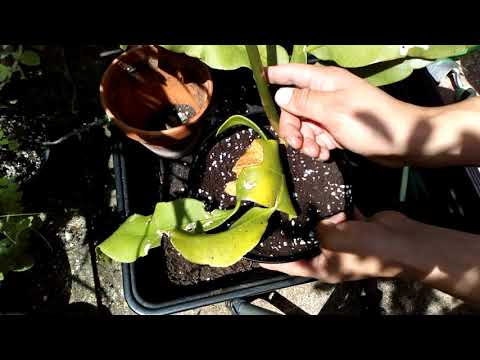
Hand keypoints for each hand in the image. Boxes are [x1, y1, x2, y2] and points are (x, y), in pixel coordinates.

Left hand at [260, 210, 411, 282]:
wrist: (404, 242)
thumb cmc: (371, 251)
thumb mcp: (335, 240)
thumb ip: (316, 229)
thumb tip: (308, 217)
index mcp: (320, 267)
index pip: (287, 265)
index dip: (269, 258)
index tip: (253, 248)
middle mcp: (328, 255)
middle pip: (302, 243)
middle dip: (289, 230)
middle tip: (271, 214)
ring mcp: (340, 241)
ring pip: (318, 226)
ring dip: (310, 215)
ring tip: (291, 200)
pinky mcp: (350, 226)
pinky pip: (334, 214)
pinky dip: (328, 205)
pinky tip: (317, 192)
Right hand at [266, 64, 435, 166]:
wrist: (401, 143)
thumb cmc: (369, 122)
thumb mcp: (332, 110)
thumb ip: (303, 102)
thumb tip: (280, 95)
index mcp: (324, 81)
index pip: (291, 73)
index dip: (274, 75)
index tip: (258, 80)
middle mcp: (325, 94)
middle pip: (293, 107)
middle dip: (292, 127)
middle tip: (297, 144)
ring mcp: (330, 112)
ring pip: (303, 125)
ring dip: (306, 141)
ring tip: (318, 152)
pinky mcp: (336, 129)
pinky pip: (316, 137)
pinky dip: (317, 147)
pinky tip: (326, 154)